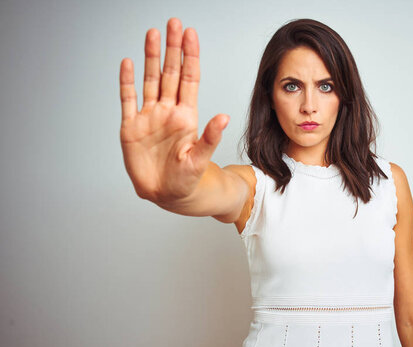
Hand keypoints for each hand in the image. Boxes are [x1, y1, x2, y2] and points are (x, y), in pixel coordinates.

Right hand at [119, 17, 229, 203]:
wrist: (167, 195)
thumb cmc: (187, 179)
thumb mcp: (200, 159)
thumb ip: (210, 137)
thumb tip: (224, 117)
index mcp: (186, 116)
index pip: (188, 79)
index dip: (189, 56)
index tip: (190, 34)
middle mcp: (168, 111)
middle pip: (170, 73)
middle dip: (172, 48)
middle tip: (174, 23)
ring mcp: (149, 118)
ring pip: (150, 80)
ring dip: (151, 58)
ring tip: (153, 34)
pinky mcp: (131, 128)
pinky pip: (128, 100)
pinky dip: (127, 82)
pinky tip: (128, 63)